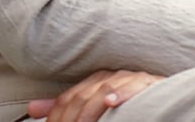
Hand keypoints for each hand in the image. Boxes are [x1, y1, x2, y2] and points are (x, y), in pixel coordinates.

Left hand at [26, 69, 163, 121]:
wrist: (162, 97)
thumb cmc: (127, 103)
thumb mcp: (93, 106)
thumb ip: (65, 107)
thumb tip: (32, 108)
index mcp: (96, 80)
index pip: (69, 97)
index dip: (57, 116)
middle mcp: (111, 76)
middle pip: (83, 95)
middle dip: (71, 117)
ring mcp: (130, 78)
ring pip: (103, 90)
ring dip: (90, 109)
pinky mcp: (149, 83)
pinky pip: (134, 85)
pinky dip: (122, 93)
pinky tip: (111, 102)